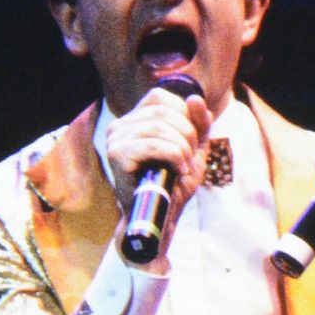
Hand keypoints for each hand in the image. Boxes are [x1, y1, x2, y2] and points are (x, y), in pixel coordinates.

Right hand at [106, 85, 210, 267]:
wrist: (160, 216)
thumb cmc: (173, 183)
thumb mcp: (194, 148)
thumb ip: (198, 123)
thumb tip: (195, 98)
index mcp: (135, 119)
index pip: (161, 98)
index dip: (183, 115)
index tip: (191, 141)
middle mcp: (120, 125)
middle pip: (163, 111)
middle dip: (187, 134)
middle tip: (190, 159)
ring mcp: (115, 139)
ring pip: (159, 127)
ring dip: (182, 147)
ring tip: (184, 167)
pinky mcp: (117, 156)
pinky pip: (152, 144)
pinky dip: (173, 156)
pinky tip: (178, 171)